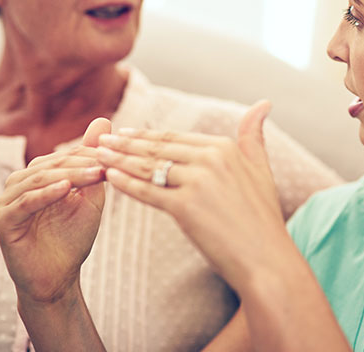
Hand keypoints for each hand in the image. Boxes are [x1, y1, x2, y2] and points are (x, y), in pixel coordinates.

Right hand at [0, 118, 110, 303]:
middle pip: (51, 165)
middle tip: (107, 163)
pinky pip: (24, 203)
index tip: (117, 154)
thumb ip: (92, 160)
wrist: (58, 277)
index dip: (90, 154)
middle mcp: (18, 184)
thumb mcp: (90, 194)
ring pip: (38, 180)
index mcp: (36, 174)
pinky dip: (45, 194)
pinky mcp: (2, 221)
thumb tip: (104, 119)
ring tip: (94, 175)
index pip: (64, 156)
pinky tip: (66, 190)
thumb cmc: (73, 237)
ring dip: (68, 176)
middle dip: (81, 163)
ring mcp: (7, 202)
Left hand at [97, 101, 292, 290]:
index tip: (124, 132)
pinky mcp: (186, 207)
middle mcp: (211, 159)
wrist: (266, 260)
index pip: (175, 137)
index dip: (146, 135)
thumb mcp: (262, 170)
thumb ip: (254, 136)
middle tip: (100, 140)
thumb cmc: (263, 219)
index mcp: (225, 147)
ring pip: (148, 167)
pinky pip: (147, 191)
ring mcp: (198, 182)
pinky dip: (126, 184)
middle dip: (125, 144)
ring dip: (119, 160)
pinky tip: (110, 177)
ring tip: (97, 156)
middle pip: (158, 148)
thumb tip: (263, 102)